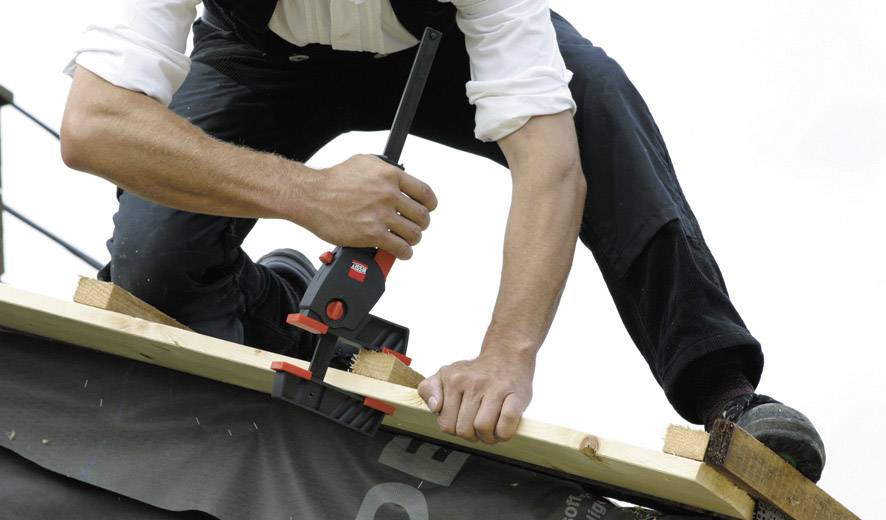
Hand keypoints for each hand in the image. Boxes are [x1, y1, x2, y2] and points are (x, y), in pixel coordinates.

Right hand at [299, 154, 437, 258]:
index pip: (425, 192)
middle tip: (414, 227)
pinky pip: (400, 248)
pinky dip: (404, 253)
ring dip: (412, 239)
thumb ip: (385, 170)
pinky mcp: (372, 234)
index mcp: (390, 175)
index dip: (430, 204)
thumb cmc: (333, 180)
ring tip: (406, 240)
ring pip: (413, 233)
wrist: (311, 196)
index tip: (428, 209)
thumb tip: (398, 176)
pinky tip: (400, 252)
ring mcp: (381, 214)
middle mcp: (388, 194)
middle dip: (421, 224)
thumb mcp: (363, 162)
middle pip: (422, 216)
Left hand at [417, 349, 534, 443]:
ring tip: (490, 430)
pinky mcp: (517, 396)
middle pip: (465, 430)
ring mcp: (496, 389)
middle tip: (478, 428)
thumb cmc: (475, 372)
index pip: (446, 424)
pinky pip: (506, 425)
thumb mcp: (445, 374)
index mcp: (453, 380)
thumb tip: (435, 407)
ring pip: (483, 428)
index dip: (454, 430)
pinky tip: (502, 428)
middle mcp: (473, 383)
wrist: (507, 356)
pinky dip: (503, 434)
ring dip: (488, 438)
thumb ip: (429, 389)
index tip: (462, 422)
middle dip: (472, 436)